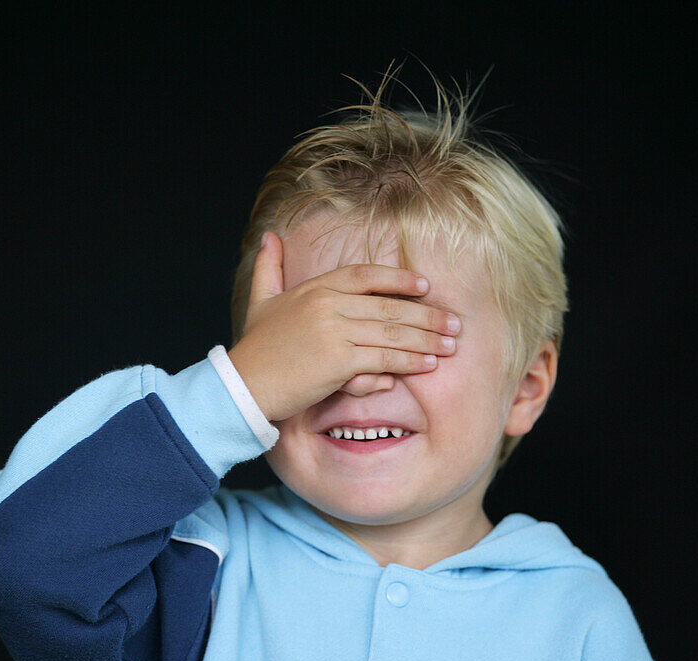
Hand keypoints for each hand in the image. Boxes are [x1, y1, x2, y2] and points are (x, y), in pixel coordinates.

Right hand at [228, 232, 460, 421]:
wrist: (242, 386)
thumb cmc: (254, 348)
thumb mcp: (260, 301)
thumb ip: (268, 268)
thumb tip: (268, 236)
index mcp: (314, 288)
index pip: (365, 275)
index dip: (398, 279)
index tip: (425, 286)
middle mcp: (327, 304)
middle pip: (388, 306)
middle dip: (427, 315)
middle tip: (454, 323)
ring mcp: (334, 331)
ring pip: (392, 332)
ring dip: (426, 339)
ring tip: (450, 345)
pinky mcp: (339, 361)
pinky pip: (384, 359)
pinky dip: (410, 362)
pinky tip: (428, 364)